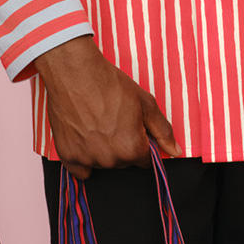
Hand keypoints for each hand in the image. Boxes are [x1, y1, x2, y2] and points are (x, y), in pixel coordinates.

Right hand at [34, 36, 178, 179]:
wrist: (75, 73)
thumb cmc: (110, 85)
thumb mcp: (146, 104)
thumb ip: (163, 131)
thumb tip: (175, 151)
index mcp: (132, 149)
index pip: (145, 160)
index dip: (141, 144)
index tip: (133, 129)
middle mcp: (110, 159)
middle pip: (123, 162)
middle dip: (122, 147)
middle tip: (113, 122)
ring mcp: (87, 159)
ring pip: (103, 164)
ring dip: (103, 152)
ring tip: (97, 125)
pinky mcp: (68, 155)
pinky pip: (80, 170)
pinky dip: (83, 158)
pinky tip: (84, 139)